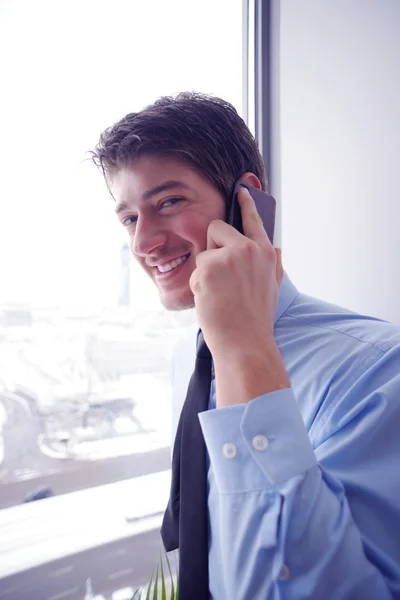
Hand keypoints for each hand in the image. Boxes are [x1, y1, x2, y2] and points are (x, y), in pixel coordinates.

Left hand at [189, 187, 289, 405]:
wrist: (246, 342)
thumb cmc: (256, 319)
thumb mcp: (271, 287)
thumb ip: (272, 264)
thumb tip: (274, 246)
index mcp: (264, 253)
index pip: (253, 221)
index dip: (246, 204)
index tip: (241, 189)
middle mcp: (248, 250)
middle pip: (216, 229)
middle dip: (212, 248)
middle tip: (221, 277)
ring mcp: (229, 257)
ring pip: (204, 253)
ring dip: (206, 272)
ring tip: (220, 294)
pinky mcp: (210, 267)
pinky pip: (196, 269)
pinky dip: (199, 285)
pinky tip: (212, 300)